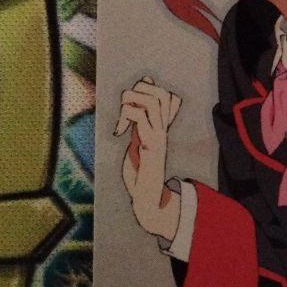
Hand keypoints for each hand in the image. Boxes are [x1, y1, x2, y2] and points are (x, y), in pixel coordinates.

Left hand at [114, 76, 181, 242]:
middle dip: (138, 90)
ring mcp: (158, 137)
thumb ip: (141, 123)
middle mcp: (162, 130)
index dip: (147, 89)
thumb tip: (138, 116)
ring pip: (152, 101)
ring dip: (131, 101)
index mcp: (161, 128)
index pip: (167, 95)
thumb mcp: (139, 140)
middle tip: (125, 107)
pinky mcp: (150, 146)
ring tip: (122, 118)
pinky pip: (140, 117)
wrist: (148, 197)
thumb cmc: (140, 170)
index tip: (130, 104)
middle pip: (160, 93)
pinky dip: (125, 117)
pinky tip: (119, 132)